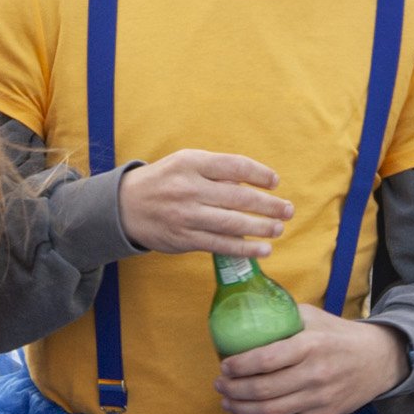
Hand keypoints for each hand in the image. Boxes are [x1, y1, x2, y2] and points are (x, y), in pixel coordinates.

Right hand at [118, 150, 292, 257]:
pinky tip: (263, 250)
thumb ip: (216, 170)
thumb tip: (252, 184)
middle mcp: (189, 188)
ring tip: (279, 228)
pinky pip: (220, 245)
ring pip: (232, 223)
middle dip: (269, 204)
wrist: (125, 206)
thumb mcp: (184, 163)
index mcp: (191, 163)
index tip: (274, 182)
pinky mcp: (184, 239)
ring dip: (261, 227)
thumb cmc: (164, 181)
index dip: (259, 174)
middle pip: (239, 197)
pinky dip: (245, 248)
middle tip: (288, 209)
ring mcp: (186, 215)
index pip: (234, 166)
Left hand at [216, 305, 407, 413]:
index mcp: (310, 345)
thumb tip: (250, 313)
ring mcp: (319, 399)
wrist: (379, 359)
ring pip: (272, 412)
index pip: (266, 359)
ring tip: (227, 402)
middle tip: (220, 385)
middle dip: (233, 389)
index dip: (239, 365)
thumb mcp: (315, 316)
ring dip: (242, 410)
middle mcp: (314, 374)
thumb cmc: (340, 335)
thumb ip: (285, 315)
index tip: (225, 365)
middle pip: (263, 389)